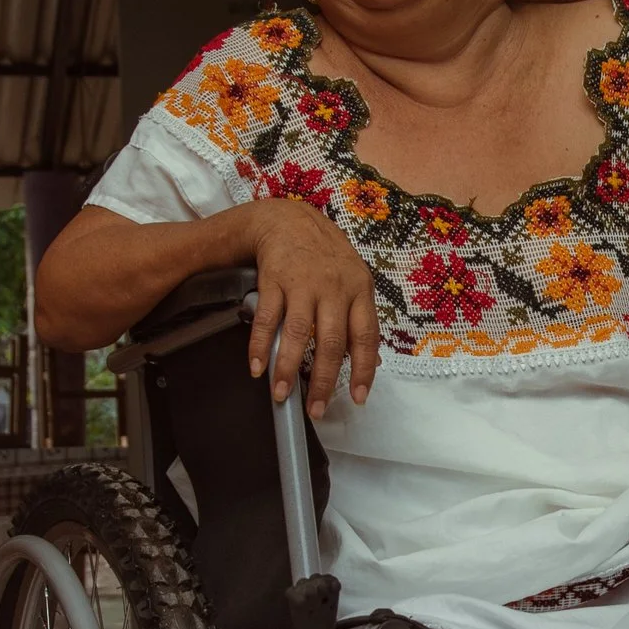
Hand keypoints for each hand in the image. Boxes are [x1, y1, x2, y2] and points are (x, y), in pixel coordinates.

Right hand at [244, 199, 379, 416]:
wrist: (288, 219)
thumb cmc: (325, 256)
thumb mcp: (354, 280)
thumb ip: (361, 319)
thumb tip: (371, 363)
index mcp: (360, 290)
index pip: (366, 337)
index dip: (364, 370)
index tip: (358, 398)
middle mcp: (334, 288)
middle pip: (331, 341)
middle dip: (323, 380)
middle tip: (316, 410)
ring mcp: (303, 283)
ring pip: (297, 333)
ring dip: (288, 368)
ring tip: (281, 395)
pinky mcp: (274, 279)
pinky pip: (267, 318)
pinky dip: (260, 345)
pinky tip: (257, 367)